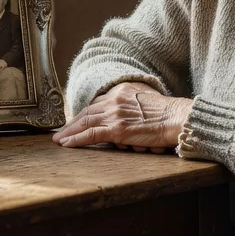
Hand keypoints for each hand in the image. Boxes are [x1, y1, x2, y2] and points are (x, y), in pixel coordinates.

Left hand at [54, 82, 192, 152]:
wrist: (176, 118)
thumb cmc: (167, 114)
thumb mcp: (147, 102)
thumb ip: (133, 107)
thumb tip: (126, 119)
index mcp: (122, 91)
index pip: (98, 103)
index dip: (85, 114)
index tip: (77, 121)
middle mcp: (115, 100)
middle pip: (87, 112)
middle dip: (72, 123)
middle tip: (61, 131)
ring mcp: (114, 114)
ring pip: (84, 122)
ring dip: (69, 132)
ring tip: (58, 140)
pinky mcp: (116, 129)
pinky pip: (90, 135)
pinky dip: (76, 140)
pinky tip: (66, 144)